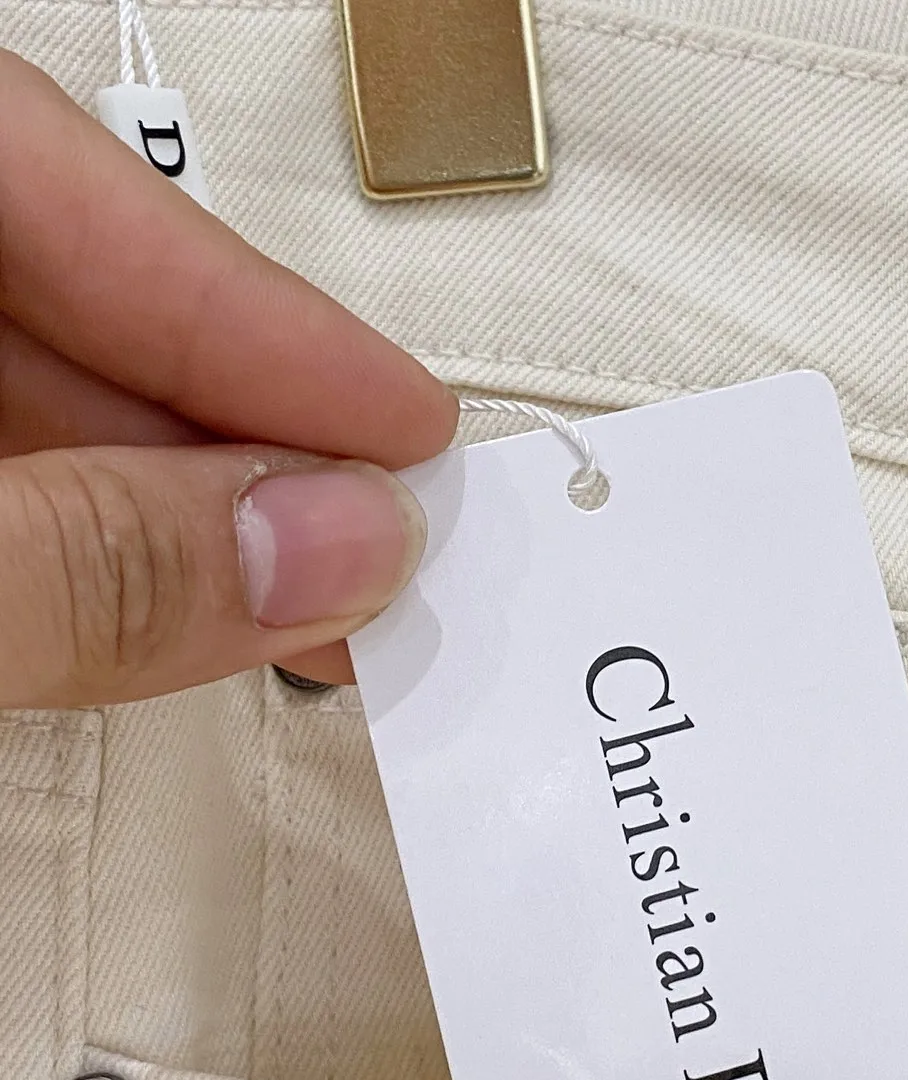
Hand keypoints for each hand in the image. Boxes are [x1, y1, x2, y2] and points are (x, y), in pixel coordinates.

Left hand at [0, 51, 456, 706]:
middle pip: (49, 290)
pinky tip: (146, 602)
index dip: (248, 308)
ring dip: (163, 507)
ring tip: (291, 594)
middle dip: (231, 429)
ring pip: (16, 407)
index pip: (42, 175)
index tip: (396, 426)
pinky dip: (70, 550)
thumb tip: (317, 546)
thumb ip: (92, 561)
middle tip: (368, 536)